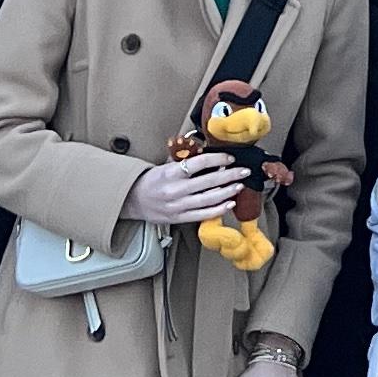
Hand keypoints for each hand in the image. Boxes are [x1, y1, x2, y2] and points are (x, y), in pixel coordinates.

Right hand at [127, 154, 247, 225]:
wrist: (132, 200)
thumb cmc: (151, 180)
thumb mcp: (166, 166)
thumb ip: (186, 163)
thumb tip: (210, 158)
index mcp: (171, 173)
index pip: (199, 163)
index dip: (218, 159)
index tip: (230, 158)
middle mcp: (175, 190)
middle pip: (209, 182)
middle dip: (230, 175)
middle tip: (244, 171)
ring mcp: (178, 206)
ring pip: (208, 199)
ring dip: (227, 192)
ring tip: (239, 186)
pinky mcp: (179, 218)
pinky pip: (202, 214)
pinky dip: (218, 209)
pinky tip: (229, 203)